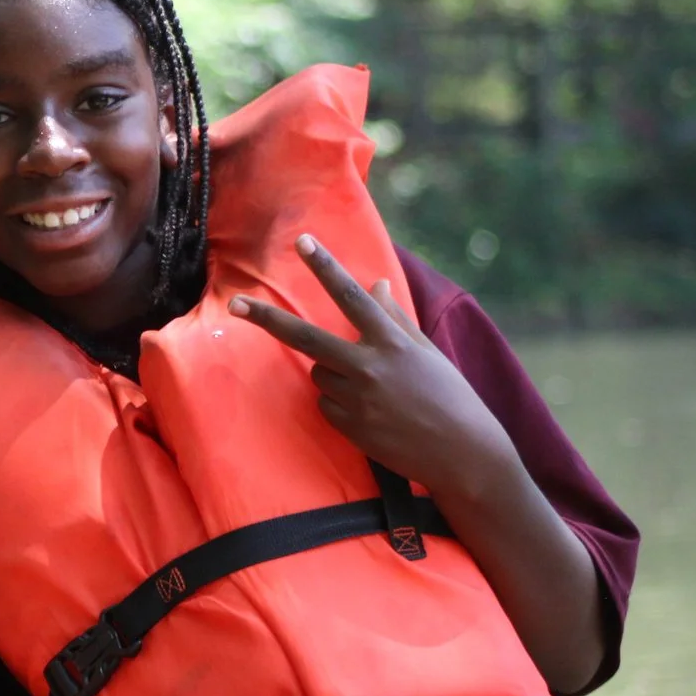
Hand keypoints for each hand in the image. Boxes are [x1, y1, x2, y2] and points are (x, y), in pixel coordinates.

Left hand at [229, 235, 518, 504]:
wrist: (460, 453)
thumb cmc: (448, 396)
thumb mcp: (425, 351)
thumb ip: (394, 318)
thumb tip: (376, 284)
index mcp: (391, 341)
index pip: (351, 295)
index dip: (326, 266)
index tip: (302, 242)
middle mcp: (368, 366)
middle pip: (305, 337)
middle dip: (267, 318)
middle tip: (235, 304)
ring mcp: (355, 398)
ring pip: (320, 372)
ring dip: (334, 373)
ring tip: (376, 392)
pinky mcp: (347, 426)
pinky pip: (325, 403)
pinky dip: (340, 404)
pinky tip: (373, 415)